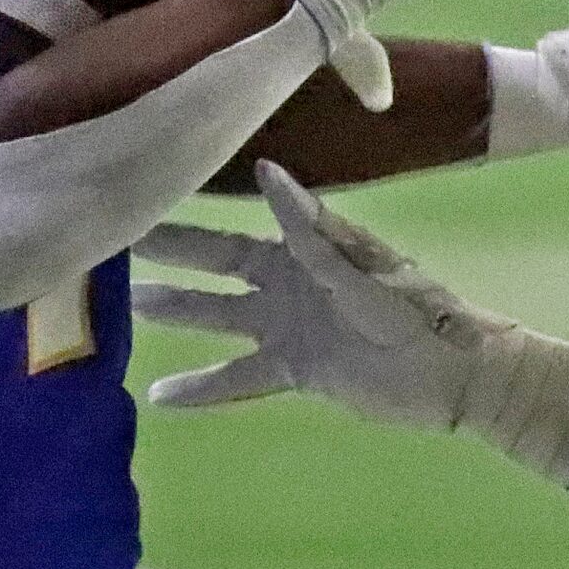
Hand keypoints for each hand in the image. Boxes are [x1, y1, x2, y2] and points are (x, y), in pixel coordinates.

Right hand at [131, 162, 568, 483]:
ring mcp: (288, 326)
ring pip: (218, 318)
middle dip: (168, 253)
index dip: (193, 213)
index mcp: (304, 248)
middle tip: (112, 238)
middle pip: (215, 264)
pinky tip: (159, 395)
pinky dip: (201, 389)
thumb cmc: (416, 312)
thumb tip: (267, 173)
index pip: (237, 225)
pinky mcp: (296, 370)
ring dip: (176, 313)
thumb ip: (308, 230)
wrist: (456, 374)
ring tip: (122, 308)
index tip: (147, 193)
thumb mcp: (360, 269)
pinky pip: (238, 378)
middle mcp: (288, 282)